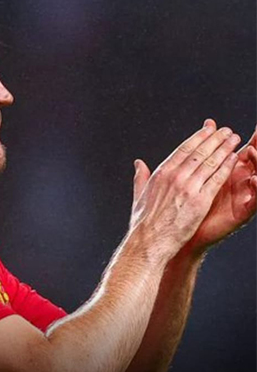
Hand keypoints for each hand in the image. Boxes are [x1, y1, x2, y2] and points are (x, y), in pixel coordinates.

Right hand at [129, 122, 241, 261]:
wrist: (149, 241)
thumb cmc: (143, 222)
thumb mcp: (140, 195)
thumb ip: (141, 177)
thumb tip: (138, 164)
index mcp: (161, 174)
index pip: (183, 149)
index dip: (198, 137)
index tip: (209, 129)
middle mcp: (175, 177)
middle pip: (199, 152)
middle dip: (215, 139)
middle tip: (227, 131)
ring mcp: (188, 188)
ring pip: (210, 162)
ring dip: (224, 148)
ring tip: (234, 139)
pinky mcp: (200, 201)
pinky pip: (216, 179)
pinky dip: (226, 167)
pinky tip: (233, 159)